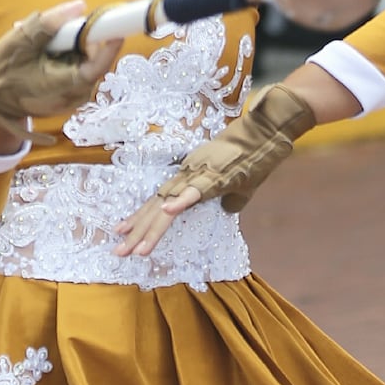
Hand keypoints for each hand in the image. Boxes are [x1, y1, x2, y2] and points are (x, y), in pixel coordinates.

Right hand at [0, 0, 120, 147]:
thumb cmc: (2, 73)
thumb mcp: (20, 41)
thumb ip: (50, 23)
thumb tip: (79, 5)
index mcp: (65, 85)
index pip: (98, 65)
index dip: (109, 44)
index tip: (112, 24)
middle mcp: (75, 96)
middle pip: (92, 60)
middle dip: (79, 40)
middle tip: (56, 31)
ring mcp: (73, 99)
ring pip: (83, 63)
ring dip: (68, 49)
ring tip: (41, 45)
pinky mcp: (69, 97)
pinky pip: (75, 70)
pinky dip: (64, 59)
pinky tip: (42, 56)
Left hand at [114, 84, 317, 258]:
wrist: (265, 132)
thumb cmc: (255, 157)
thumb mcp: (240, 186)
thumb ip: (230, 199)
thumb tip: (227, 210)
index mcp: (189, 179)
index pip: (159, 203)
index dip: (141, 219)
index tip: (123, 234)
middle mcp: (186, 176)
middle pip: (157, 208)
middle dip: (137, 232)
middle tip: (119, 252)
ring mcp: (198, 174)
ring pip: (170, 204)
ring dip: (152, 228)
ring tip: (136, 248)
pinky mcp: (216, 175)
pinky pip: (195, 190)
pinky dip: (181, 201)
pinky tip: (167, 211)